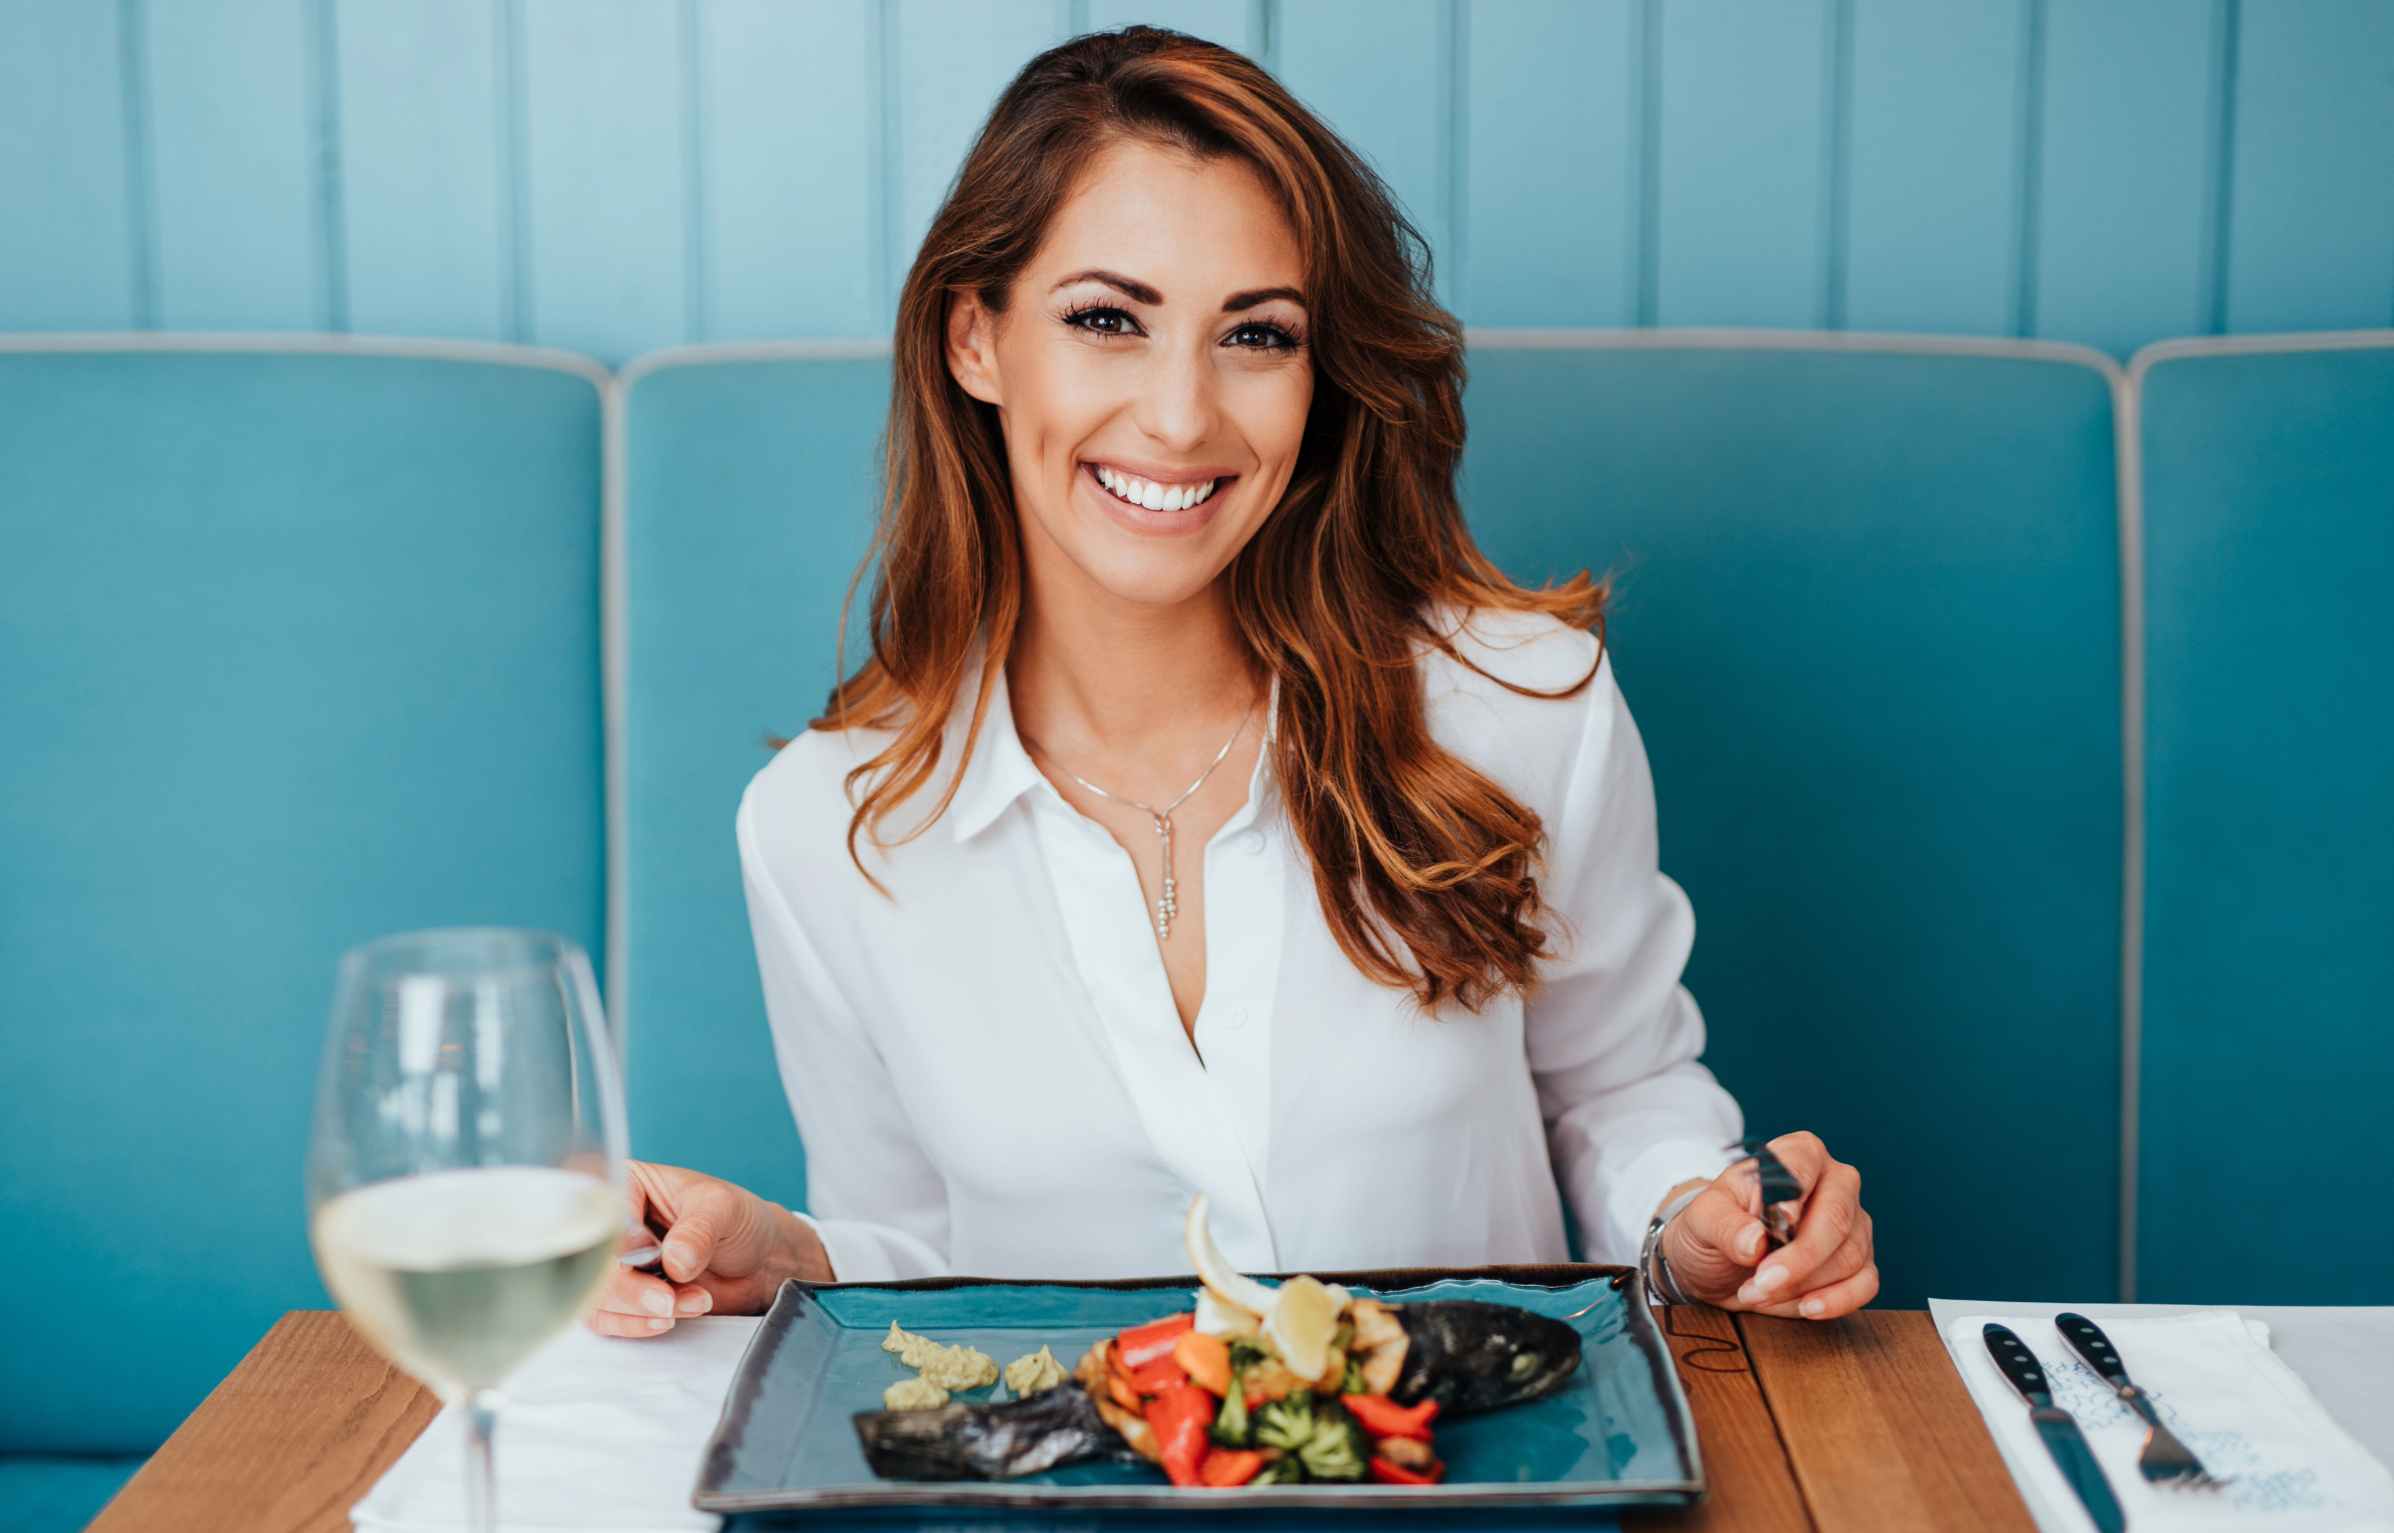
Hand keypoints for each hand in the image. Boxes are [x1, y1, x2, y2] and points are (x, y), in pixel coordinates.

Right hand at [586, 1158, 831, 1338]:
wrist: (761, 1261)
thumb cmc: (740, 1221)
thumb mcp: (725, 1210)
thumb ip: (699, 1230)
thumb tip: (673, 1259)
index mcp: (626, 1183)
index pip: (601, 1213)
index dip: (619, 1241)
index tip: (651, 1255)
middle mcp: (611, 1224)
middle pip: (591, 1261)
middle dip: (629, 1288)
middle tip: (667, 1299)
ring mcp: (614, 1263)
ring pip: (597, 1295)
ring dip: (640, 1309)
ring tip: (692, 1302)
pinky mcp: (623, 1297)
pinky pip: (607, 1319)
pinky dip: (638, 1324)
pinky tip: (671, 1317)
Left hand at [1656, 1131, 1876, 1319]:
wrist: (1720, 1261)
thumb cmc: (1716, 1227)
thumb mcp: (1702, 1219)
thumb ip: (1724, 1224)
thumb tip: (1755, 1241)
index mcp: (1798, 1153)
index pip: (1804, 1165)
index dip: (1794, 1196)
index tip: (1780, 1222)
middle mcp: (1835, 1183)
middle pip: (1835, 1219)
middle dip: (1798, 1259)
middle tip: (1760, 1283)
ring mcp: (1853, 1223)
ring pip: (1849, 1256)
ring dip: (1803, 1284)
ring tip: (1759, 1293)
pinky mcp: (1861, 1262)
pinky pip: (1865, 1283)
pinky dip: (1836, 1300)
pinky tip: (1807, 1308)